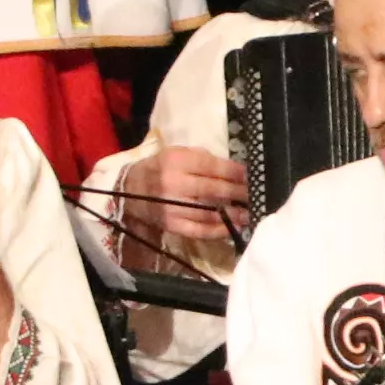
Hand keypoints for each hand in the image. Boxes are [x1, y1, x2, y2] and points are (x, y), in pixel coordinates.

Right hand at [120, 141, 250, 261]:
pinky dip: (219, 230)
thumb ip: (204, 159)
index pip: (214, 167)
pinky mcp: (171, 225)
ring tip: (250, 213)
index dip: (237, 172)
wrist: (129, 190)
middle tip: (256, 195)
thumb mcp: (178, 154)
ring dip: (234, 214)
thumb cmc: (160, 168)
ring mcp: (172, 206)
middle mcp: (174, 183)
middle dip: (240, 193)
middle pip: (215, 189)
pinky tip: (233, 227)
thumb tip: (236, 170)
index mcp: (176, 160)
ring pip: (210, 212)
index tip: (253, 176)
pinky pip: (199, 230)